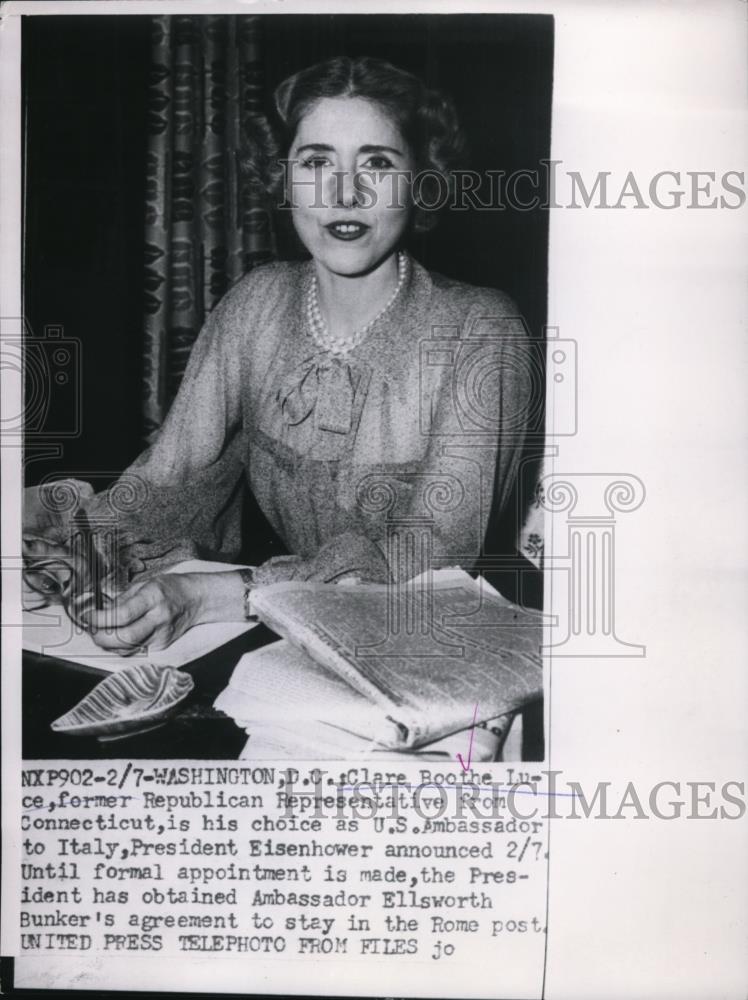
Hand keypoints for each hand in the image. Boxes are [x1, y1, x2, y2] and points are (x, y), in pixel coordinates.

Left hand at [84, 574, 203, 653]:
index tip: (88, 617)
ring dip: (108, 644)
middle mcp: (159, 618)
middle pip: (125, 638)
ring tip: (100, 634)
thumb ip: (122, 600)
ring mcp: (162, 634)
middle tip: (91, 630)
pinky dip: (121, 647)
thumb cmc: (169, 588)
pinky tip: (115, 638)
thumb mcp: (144, 584)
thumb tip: (99, 613)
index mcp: (153, 597)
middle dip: (101, 637)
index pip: (122, 615)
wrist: (196, 599)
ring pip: (128, 648)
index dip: (100, 619)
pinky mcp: (162, 645)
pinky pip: (135, 650)